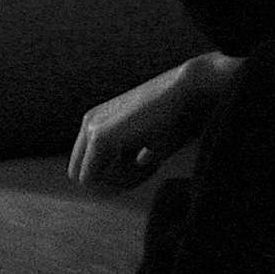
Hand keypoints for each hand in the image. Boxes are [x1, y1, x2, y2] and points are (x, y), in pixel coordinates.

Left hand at [68, 54, 234, 191]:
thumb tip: (139, 162)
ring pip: (89, 181)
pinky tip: (150, 163)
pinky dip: (123, 180)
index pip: (90, 166)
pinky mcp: (100, 136)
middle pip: (83, 176)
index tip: (147, 165)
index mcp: (100, 120)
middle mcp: (90, 121)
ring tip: (152, 163)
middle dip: (114, 183)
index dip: (116, 177)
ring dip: (121, 182)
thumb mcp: (153, 140)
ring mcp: (92, 127)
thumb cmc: (180, 115)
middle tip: (146, 170)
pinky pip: (95, 179)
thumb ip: (137, 154)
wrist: (191, 90)